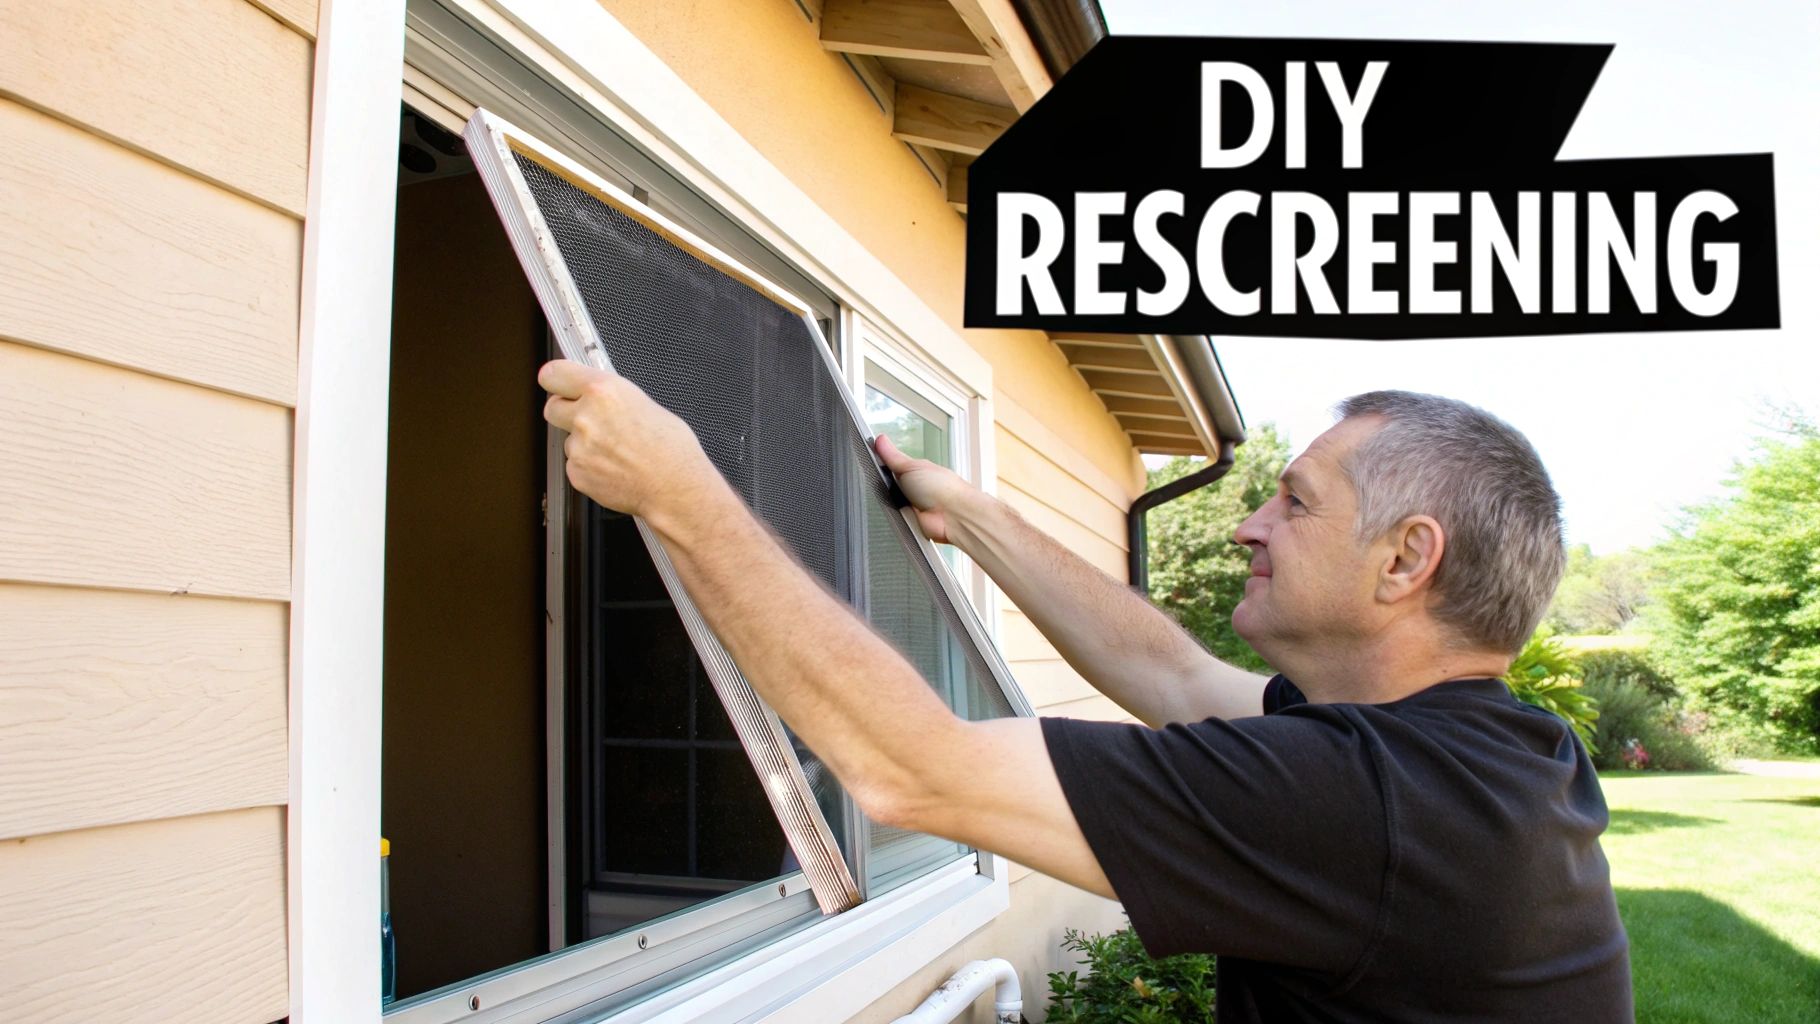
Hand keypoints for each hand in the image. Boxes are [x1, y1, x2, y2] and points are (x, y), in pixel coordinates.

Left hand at [539, 359, 718, 522]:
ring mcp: (578, 448)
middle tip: (588, 419)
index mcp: (604, 392)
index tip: (558, 382)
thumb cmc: (671, 449)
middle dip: (566, 412)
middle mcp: (585, 417)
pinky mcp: (577, 473)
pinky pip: (575, 465)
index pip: (554, 374)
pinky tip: (614, 468)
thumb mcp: (646, 404)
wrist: (675, 488)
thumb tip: (600, 397)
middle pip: (552, 407)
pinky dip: (590, 467)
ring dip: (584, 444)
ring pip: (568, 440)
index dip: (556, 379)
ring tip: (616, 452)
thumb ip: (613, 398)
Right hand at [873, 433, 981, 544]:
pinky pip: (894, 520)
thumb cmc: (943, 488)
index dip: (880, 464)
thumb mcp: (911, 466)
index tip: (870, 459)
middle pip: (887, 486)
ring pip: (889, 503)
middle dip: (883, 486)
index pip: (891, 466)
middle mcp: (915, 488)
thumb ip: (892, 456)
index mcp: (916, 471)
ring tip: (897, 501)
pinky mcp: (911, 523)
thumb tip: (880, 439)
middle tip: (886, 484)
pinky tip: (900, 514)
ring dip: (890, 503)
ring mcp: (913, 506)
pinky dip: (894, 517)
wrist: (953, 516)